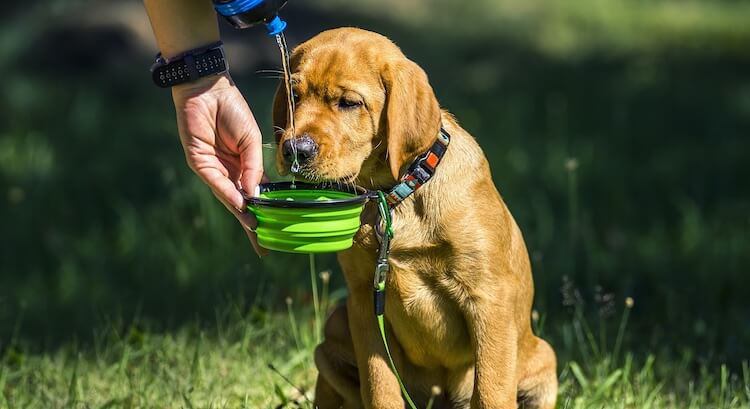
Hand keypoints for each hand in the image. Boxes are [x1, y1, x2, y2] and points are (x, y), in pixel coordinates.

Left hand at [171, 73, 268, 255]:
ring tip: (255, 229)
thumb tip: (256, 193)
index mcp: (245, 166)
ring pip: (229, 198)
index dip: (267, 213)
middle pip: (242, 204)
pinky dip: (228, 194)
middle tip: (262, 246)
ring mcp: (214, 169)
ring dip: (242, 214)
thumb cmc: (231, 110)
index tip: (276, 233)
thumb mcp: (251, 140)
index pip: (257, 195)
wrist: (208, 90)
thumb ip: (254, 166)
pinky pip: (216, 183)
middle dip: (252, 225)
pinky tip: (240, 205)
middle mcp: (230, 171)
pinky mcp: (199, 162)